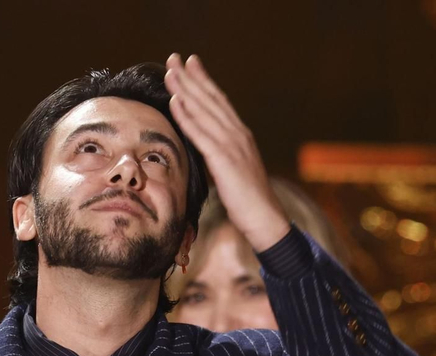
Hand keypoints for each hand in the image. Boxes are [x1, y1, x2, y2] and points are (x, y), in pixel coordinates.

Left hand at [164, 53, 290, 252]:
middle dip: (191, 77)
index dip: (203, 81)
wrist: (265, 219)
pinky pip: (201, 133)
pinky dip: (187, 115)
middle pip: (210, 99)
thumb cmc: (247, 201)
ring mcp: (232, 145)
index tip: (190, 64)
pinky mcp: (224, 159)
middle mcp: (237, 134)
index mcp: (240, 136)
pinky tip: (175, 100)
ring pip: (204, 110)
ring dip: (185, 89)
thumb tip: (203, 151)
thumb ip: (219, 156)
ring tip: (170, 71)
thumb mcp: (231, 172)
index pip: (219, 102)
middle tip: (174, 57)